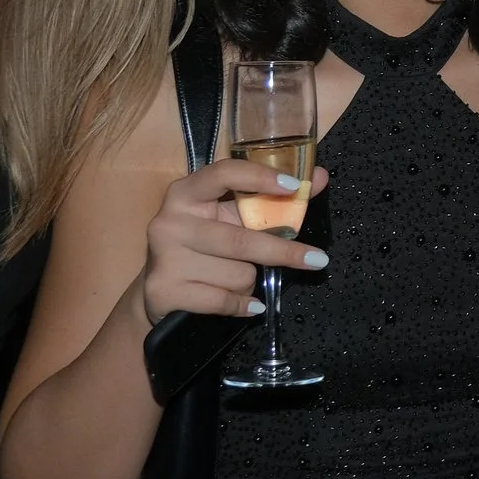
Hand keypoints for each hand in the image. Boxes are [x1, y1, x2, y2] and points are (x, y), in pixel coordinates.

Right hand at [139, 160, 329, 324]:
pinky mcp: (163, 290)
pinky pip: (224, 300)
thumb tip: (320, 178)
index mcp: (187, 193)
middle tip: (317, 259)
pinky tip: (248, 305)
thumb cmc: (204, 247)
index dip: (260, 177)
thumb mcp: (232, 219)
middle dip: (282, 252)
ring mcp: (165, 257)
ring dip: (251, 282)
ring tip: (237, 278)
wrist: (158, 292)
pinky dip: (243, 305)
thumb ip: (272, 200)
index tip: (295, 187)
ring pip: (237, 273)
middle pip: (240, 239)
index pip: (224, 173)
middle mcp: (171, 220)